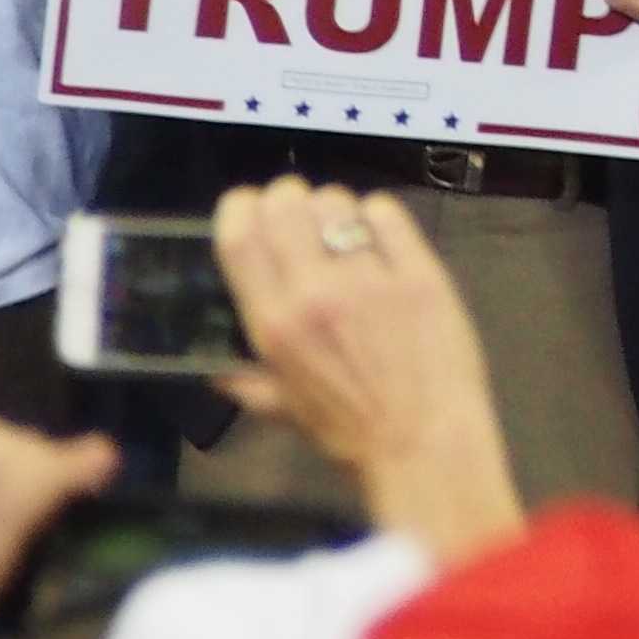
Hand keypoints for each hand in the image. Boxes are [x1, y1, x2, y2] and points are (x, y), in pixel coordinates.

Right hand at [210, 179, 523, 562]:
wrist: (423, 441)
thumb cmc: (349, 431)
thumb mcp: (283, 410)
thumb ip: (245, 383)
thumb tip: (216, 371)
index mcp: (274, 325)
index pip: (239, 238)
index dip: (239, 208)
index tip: (247, 207)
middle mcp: (315, 293)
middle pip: (286, 203)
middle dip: (287, 198)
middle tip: (299, 215)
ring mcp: (370, 278)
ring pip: (337, 202)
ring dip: (334, 208)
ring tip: (342, 229)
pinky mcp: (420, 271)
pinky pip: (388, 213)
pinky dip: (379, 215)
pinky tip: (380, 235)